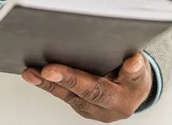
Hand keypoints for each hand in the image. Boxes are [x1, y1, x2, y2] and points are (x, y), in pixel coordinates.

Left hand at [22, 53, 152, 121]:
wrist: (136, 92)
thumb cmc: (137, 77)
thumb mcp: (142, 72)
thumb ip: (136, 69)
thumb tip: (134, 62)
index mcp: (118, 101)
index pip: (93, 89)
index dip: (71, 79)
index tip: (51, 70)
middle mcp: (101, 109)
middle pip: (75, 94)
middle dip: (53, 83)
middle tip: (37, 71)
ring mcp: (89, 108)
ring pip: (65, 95)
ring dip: (45, 83)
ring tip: (29, 72)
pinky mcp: (80, 103)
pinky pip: (63, 94)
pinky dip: (48, 84)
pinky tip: (36, 73)